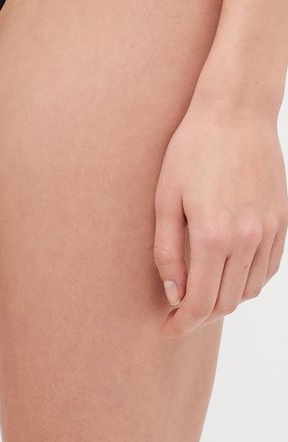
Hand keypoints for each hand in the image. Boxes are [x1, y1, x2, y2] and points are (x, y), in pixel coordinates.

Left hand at [153, 95, 287, 336]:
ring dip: (226, 298)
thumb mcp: (165, 197)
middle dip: (202, 314)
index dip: (183, 322)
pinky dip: (249, 280)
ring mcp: (270, 231)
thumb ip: (168, 250)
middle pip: (227, 302)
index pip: (201, 302)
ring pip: (250, 289)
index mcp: (213, 236)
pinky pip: (268, 269)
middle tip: (179, 311)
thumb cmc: (192, 149)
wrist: (236, 113)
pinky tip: (229, 271)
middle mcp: (247, 239)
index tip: (168, 328)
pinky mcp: (283, 221)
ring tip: (201, 290)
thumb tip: (172, 293)